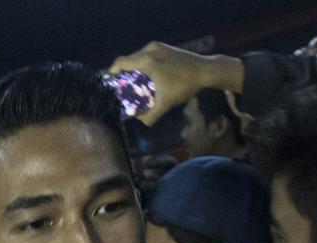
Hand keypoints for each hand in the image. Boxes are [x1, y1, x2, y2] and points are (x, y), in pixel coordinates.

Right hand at [109, 42, 241, 126]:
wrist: (206, 70)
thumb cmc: (185, 85)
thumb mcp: (166, 103)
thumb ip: (151, 115)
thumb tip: (141, 122)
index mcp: (146, 61)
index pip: (120, 63)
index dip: (112, 72)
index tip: (111, 83)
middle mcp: (149, 50)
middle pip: (128, 60)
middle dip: (124, 73)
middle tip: (124, 86)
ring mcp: (157, 46)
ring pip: (137, 56)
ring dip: (134, 68)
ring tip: (136, 81)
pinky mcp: (164, 46)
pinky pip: (146, 54)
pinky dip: (143, 63)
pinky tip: (149, 75)